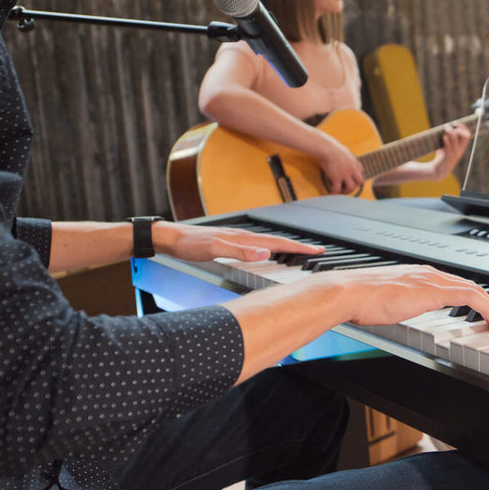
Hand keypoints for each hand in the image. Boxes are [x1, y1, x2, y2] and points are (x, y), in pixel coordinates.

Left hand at [156, 223, 323, 262]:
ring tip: (299, 251)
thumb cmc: (189, 244)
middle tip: (317, 250)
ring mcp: (238, 239)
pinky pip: (258, 246)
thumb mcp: (214, 249)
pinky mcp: (230, 243)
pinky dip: (271, 249)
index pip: (279, 243)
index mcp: (245, 238)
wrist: (170, 237)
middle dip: (299, 246)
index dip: (299, 247)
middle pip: (278, 241)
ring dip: (286, 247)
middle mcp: (244, 237)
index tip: (318, 250)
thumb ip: (241, 251)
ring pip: (269, 243)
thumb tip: (267, 252)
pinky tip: (268, 252)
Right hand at [314, 140, 365, 194]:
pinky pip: (337, 189)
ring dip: (346, 191)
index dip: (356, 175)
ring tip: (340, 191)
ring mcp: (345, 174)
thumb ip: (344, 155)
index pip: (361, 170)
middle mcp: (352, 169)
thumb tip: (340, 155)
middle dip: (355, 185)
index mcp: (353, 161)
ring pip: (351, 187)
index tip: (350, 177)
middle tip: (347, 187)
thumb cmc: (330, 146)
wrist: (326, 147)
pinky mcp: (336, 178)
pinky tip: (330, 194)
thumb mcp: (342, 150)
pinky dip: (334, 193)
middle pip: (360, 181)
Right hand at [328, 264, 488, 331]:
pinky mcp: (433, 291)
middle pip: (468, 285)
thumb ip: (398, 303)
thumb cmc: (358, 300)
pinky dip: (488, 308)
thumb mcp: (385, 301)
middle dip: (488, 302)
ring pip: (474, 289)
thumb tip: (399, 312)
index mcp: (417, 274)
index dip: (472, 297)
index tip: (482, 311)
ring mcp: (431, 280)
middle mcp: (428, 273)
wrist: (347, 293)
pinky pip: (470, 297)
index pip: (454, 284)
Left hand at [429, 123, 472, 178]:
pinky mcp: (448, 157)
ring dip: (451, 132)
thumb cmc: (442, 157)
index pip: (467, 135)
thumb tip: (448, 127)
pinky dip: (447, 141)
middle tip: (450, 125)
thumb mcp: (448, 147)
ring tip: (445, 127)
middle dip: (459, 128)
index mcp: (462, 147)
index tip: (455, 123)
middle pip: (465, 136)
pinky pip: (449, 148)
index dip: (463, 127)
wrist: (439, 171)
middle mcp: (460, 150)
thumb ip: (449, 139)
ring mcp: (455, 154)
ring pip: (456, 140)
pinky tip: (444, 136)